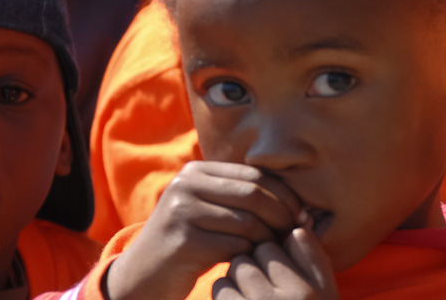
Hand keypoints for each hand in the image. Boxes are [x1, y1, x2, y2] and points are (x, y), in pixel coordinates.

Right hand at [106, 161, 301, 299]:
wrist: (142, 275)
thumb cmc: (188, 243)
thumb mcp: (207, 210)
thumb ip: (239, 198)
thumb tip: (299, 205)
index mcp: (196, 171)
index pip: (254, 175)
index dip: (284, 195)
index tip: (302, 215)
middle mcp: (186, 184)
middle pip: (253, 194)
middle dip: (283, 215)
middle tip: (296, 235)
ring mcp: (182, 211)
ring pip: (247, 222)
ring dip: (269, 240)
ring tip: (276, 251)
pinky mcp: (183, 240)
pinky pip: (234, 247)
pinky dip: (250, 257)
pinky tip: (252, 265)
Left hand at [212, 227, 338, 299]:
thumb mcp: (322, 294)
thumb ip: (313, 260)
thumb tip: (298, 226)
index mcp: (316, 292)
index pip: (286, 244)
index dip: (277, 253)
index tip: (277, 270)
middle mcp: (293, 299)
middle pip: (260, 252)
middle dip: (256, 262)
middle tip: (261, 284)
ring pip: (238, 266)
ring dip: (238, 277)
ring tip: (250, 294)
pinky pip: (222, 288)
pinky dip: (225, 293)